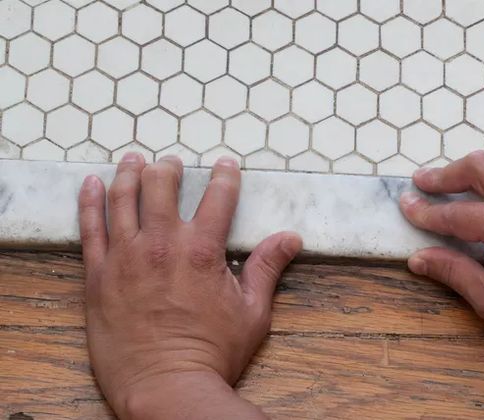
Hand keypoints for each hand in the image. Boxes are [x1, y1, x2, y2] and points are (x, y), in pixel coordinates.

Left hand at [78, 153, 301, 417]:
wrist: (166, 387)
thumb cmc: (212, 353)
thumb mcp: (252, 312)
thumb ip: (267, 268)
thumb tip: (290, 238)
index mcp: (201, 251)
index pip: (217, 197)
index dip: (224, 177)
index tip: (225, 166)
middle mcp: (161, 245)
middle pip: (161, 187)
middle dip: (169, 169)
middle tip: (172, 164)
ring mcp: (125, 258)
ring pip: (122, 198)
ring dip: (130, 174)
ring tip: (135, 160)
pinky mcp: (98, 276)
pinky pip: (90, 228)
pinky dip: (89, 201)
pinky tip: (90, 184)